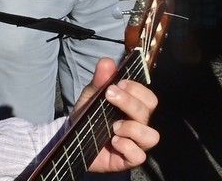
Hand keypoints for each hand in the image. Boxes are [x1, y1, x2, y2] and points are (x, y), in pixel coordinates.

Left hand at [78, 58, 159, 172]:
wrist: (70, 139)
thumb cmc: (87, 115)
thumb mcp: (91, 95)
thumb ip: (100, 80)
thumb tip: (107, 62)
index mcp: (133, 108)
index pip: (148, 97)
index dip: (136, 89)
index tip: (116, 84)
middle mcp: (138, 125)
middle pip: (148, 111)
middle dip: (129, 101)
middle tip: (109, 96)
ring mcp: (134, 143)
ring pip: (151, 136)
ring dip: (133, 128)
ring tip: (114, 126)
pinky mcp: (126, 160)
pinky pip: (138, 156)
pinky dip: (127, 146)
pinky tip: (113, 141)